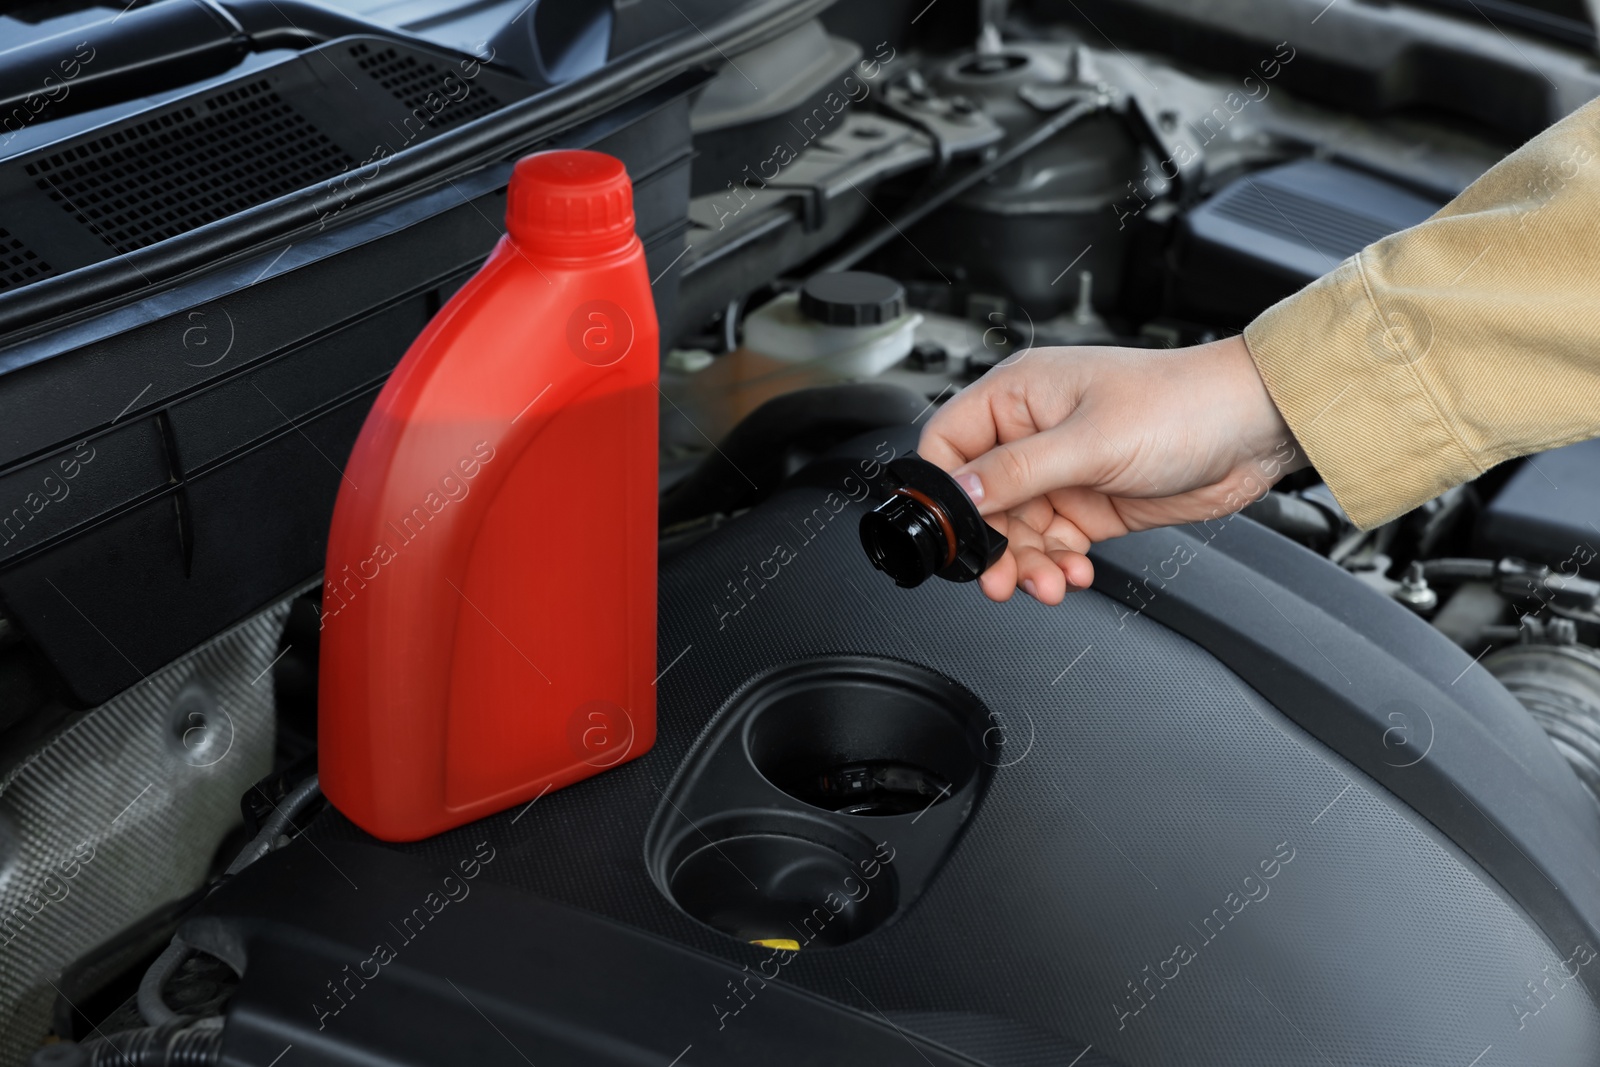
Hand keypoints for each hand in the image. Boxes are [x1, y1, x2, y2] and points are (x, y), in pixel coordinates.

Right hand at [918, 335, 1305, 603]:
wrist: (1253, 428)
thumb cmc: (1184, 404)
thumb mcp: (1090, 441)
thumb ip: (1016, 471)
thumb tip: (957, 493)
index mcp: (1018, 396)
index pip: (948, 443)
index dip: (942, 491)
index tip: (952, 534)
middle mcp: (1032, 433)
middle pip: (980, 501)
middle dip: (992, 544)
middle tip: (1001, 579)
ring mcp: (1061, 470)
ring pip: (1016, 531)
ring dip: (1027, 564)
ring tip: (1048, 583)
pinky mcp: (1088, 503)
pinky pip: (1052, 544)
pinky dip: (1058, 565)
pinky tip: (1076, 572)